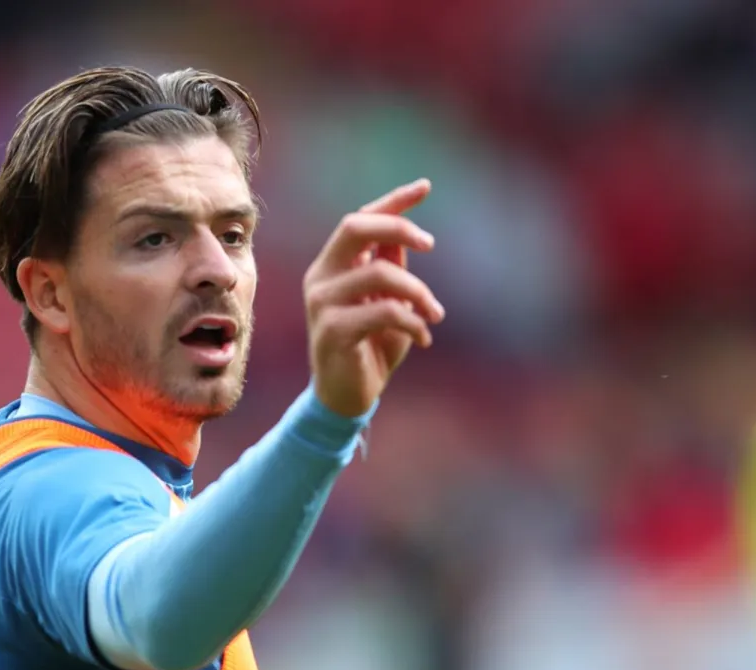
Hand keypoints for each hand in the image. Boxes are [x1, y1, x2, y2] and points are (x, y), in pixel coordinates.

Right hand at [303, 179, 443, 418]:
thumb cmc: (370, 346)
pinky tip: (424, 338)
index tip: (425, 186)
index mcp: (332, 266)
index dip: (393, 201)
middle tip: (431, 245)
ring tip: (435, 314)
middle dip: (398, 227)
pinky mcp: (332, 332)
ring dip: (419, 292)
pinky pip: (384, 311)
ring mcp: (322, 304)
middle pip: (354, 226)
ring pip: (380, 273)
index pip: (359, 219)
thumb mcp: (387, 300)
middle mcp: (320, 278)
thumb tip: (408, 230)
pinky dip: (413, 322)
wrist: (347, 398)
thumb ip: (391, 266)